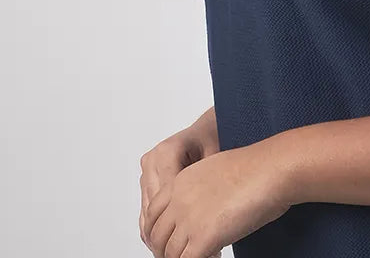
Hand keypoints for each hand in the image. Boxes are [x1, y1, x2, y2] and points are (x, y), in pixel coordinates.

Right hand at [139, 123, 218, 253]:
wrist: (205, 130)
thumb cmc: (213, 138)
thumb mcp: (215, 158)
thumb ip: (204, 180)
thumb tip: (208, 211)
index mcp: (166, 153)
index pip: (167, 197)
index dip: (182, 220)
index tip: (197, 235)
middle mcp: (152, 162)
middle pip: (154, 209)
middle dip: (171, 232)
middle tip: (190, 247)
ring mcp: (146, 172)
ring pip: (147, 214)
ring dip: (162, 235)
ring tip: (183, 247)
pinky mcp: (146, 182)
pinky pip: (146, 212)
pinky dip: (157, 229)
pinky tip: (173, 241)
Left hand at [143, 137, 293, 257]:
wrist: (271, 169)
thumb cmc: (256, 167)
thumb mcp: (216, 170)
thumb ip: (200, 190)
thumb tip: (202, 209)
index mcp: (181, 181)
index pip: (152, 214)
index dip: (158, 231)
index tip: (167, 241)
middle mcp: (179, 200)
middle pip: (156, 236)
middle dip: (166, 249)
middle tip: (183, 255)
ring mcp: (189, 220)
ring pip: (169, 253)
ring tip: (202, 255)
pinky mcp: (204, 238)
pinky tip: (214, 256)